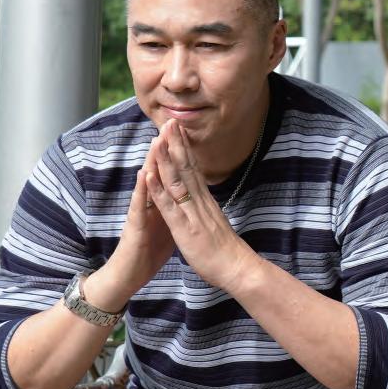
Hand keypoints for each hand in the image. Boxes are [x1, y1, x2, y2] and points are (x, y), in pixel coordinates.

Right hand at [102, 136, 174, 298]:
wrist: (130, 274)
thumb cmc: (149, 250)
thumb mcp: (168, 223)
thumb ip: (174, 206)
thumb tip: (186, 194)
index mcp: (162, 202)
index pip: (171, 173)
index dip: (178, 153)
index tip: (185, 132)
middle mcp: (150, 202)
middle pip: (158, 171)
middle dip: (165, 148)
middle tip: (171, 123)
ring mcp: (140, 212)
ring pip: (147, 183)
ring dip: (151, 162)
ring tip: (156, 140)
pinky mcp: (135, 226)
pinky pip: (139, 206)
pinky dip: (142, 190)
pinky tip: (143, 175)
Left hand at [144, 119, 260, 293]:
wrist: (238, 268)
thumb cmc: (226, 250)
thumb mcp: (215, 222)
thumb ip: (208, 208)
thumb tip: (205, 198)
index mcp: (205, 200)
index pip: (193, 168)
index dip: (184, 148)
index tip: (178, 130)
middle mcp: (199, 201)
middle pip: (186, 167)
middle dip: (176, 143)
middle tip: (169, 121)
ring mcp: (192, 212)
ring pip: (177, 180)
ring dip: (165, 159)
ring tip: (157, 138)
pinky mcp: (184, 228)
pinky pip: (168, 206)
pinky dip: (158, 189)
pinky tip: (149, 174)